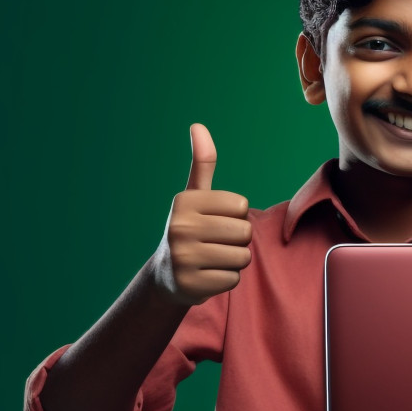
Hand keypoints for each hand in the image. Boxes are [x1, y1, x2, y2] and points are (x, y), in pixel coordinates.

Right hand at [151, 123, 252, 304]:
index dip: (236, 216)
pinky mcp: (190, 284)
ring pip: (242, 257)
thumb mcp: (194, 196)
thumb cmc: (190, 230)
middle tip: (215, 243)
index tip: (214, 221)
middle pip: (244, 231)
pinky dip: (225, 280)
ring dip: (234, 261)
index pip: (241, 205)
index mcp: (184, 202)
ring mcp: (183, 257)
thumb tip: (198, 125)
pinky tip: (207, 276)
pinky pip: (233, 279)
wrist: (166, 276)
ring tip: (211, 259)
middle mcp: (179, 227)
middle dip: (238, 240)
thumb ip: (202, 163)